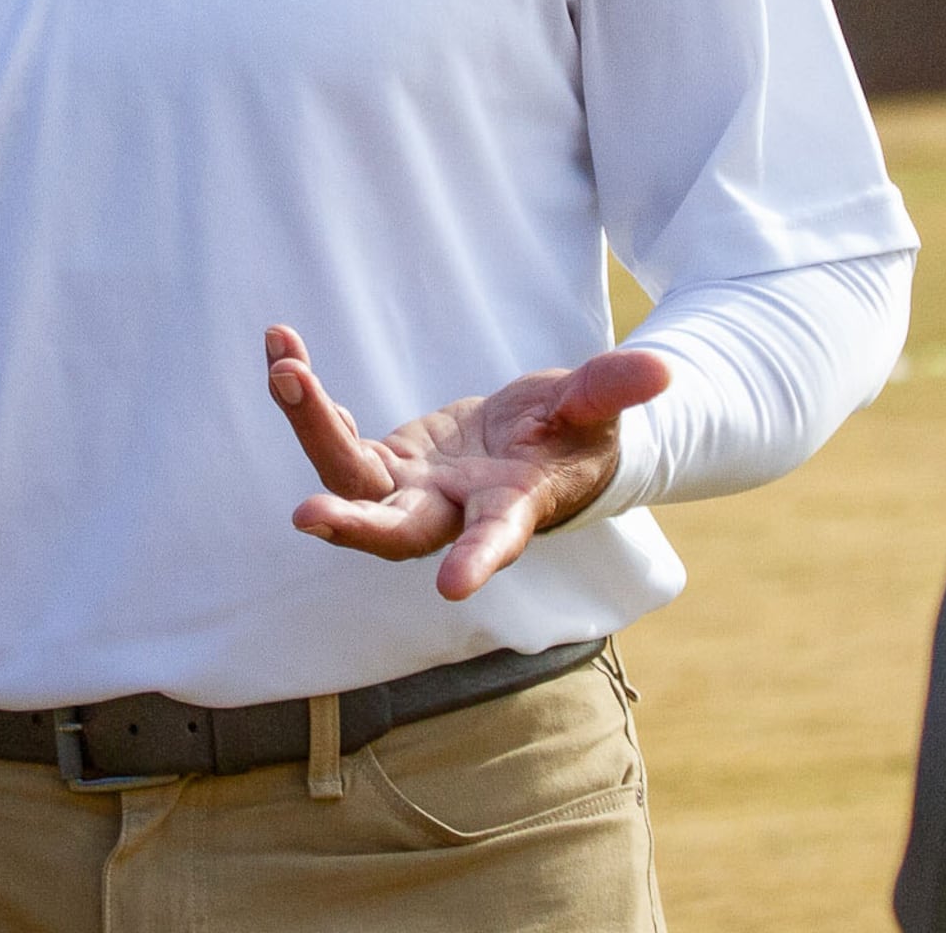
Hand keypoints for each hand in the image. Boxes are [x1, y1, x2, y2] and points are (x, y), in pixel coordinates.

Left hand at [266, 325, 673, 600]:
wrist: (538, 441)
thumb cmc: (577, 435)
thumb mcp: (595, 407)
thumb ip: (612, 389)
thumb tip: (661, 371)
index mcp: (509, 509)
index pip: (495, 540)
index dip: (477, 560)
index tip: (455, 587)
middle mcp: (450, 513)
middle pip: (394, 530)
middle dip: (352, 526)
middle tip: (305, 517)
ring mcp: (411, 491)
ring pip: (348, 477)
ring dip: (311, 425)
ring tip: (284, 365)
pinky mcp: (386, 465)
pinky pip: (335, 437)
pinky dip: (309, 402)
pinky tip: (285, 358)